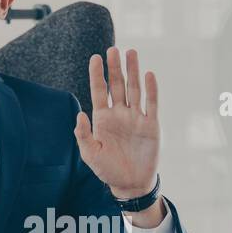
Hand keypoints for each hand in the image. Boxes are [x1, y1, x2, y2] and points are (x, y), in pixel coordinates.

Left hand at [75, 46, 159, 198]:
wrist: (130, 183)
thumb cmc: (108, 170)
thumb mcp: (90, 154)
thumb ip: (83, 135)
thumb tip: (80, 115)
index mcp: (103, 119)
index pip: (99, 91)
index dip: (97, 74)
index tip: (95, 58)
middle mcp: (119, 114)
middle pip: (118, 85)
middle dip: (115, 68)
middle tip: (113, 49)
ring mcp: (136, 117)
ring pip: (135, 89)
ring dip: (133, 71)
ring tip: (131, 52)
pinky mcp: (151, 124)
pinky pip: (152, 103)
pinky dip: (151, 89)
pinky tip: (149, 74)